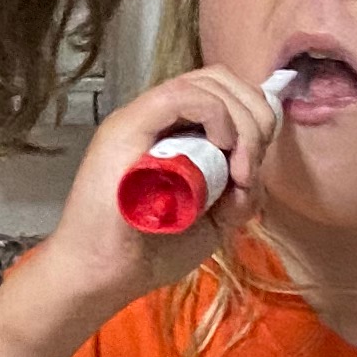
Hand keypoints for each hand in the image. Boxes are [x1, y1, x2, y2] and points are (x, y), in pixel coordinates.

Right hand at [24, 65, 287, 333]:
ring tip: (239, 171)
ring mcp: (139, 119)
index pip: (221, 93)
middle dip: (254, 116)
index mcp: (172, 133)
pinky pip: (183, 97)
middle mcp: (155, 118)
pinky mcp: (128, 126)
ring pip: (206, 83)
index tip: (254, 169)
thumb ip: (238, 197)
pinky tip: (224, 150)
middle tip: (250, 170)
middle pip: (219, 80)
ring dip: (240, 122)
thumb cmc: (147, 253)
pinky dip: (217, 116)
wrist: (101, 276)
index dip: (253, 117)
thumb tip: (255, 177)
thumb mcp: (213, 224)